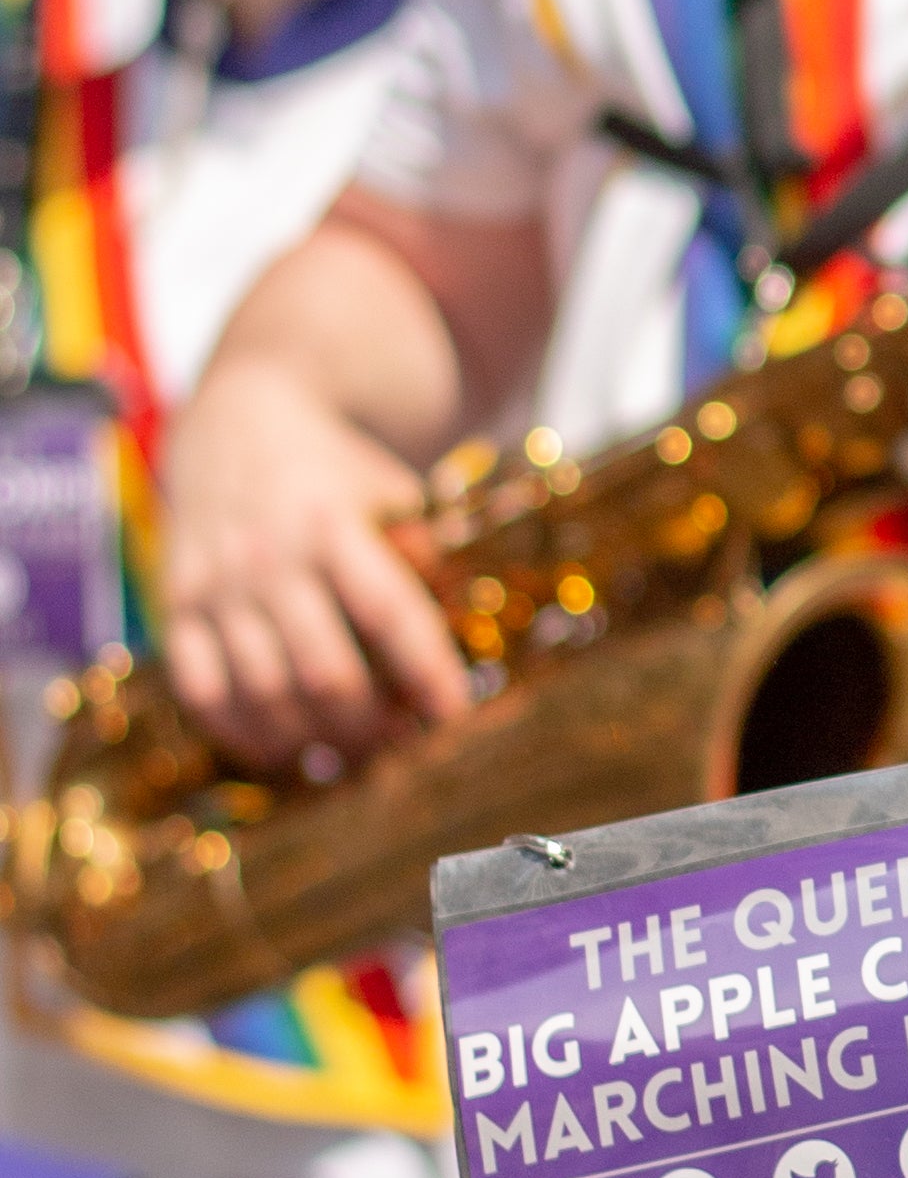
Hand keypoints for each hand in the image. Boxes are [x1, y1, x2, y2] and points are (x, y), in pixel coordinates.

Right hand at [157, 356, 473, 760]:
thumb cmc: (335, 470)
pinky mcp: (176, 606)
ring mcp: (216, 587)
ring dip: (311, 741)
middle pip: (325, 672)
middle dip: (368, 728)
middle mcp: (269, 560)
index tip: (454, 717)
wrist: (236, 420)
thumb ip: (423, 551)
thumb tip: (461, 619)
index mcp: (333, 526)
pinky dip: (240, 734)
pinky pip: (202, 691)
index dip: (426, 672)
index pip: (388, 613)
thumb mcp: (390, 490)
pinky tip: (279, 752)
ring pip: (264, 694)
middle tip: (396, 749)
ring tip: (348, 757)